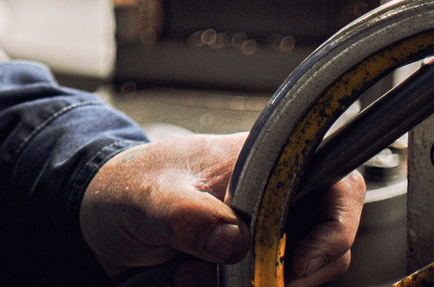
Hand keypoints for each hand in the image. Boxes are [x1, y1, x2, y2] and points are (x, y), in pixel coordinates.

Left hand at [79, 133, 360, 284]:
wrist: (95, 213)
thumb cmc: (124, 187)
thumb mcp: (148, 200)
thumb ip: (188, 217)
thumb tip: (235, 241)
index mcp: (263, 159)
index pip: (338, 184)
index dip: (336, 229)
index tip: (298, 264)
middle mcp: (273, 192)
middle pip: (328, 240)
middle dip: (293, 271)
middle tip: (250, 282)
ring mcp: (262, 227)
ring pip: (297, 270)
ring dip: (259, 283)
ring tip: (198, 277)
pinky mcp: (246, 258)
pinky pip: (265, 281)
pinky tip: (195, 281)